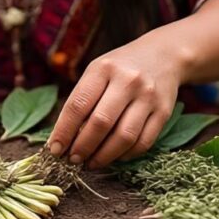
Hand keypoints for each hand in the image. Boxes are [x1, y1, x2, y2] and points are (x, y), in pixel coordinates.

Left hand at [48, 34, 183, 168]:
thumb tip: (62, 138)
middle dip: (83, 147)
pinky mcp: (164, 111)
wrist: (164, 55)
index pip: (78, 105)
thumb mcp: (98, 71)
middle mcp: (127, 81)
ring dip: (104, 156)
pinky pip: (144, 142)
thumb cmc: (121, 67)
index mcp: (103, 69)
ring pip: (124, 137)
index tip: (55, 149)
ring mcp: (148, 96)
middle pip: (101, 123)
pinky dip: (126, 155)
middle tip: (72, 160)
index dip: (64, 131)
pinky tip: (114, 157)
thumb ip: (82, 99)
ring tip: (91, 163)